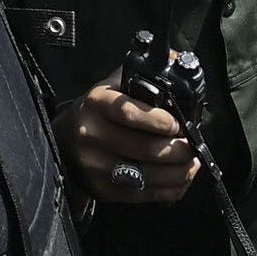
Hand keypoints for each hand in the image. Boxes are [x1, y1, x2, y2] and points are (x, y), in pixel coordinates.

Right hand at [63, 74, 201, 200]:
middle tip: (193, 146)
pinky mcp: (104, 191)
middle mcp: (93, 136)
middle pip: (146, 149)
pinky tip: (180, 179)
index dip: (157, 120)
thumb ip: (141, 74)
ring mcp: (97, 167)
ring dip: (180, 172)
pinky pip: (146, 195)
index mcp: (97, 104)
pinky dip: (171, 189)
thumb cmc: (97, 111)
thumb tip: (179, 60)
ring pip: (150, 176)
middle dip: (179, 150)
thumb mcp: (111, 86)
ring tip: (192, 163)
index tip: (177, 124)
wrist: (64, 142)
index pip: (128, 112)